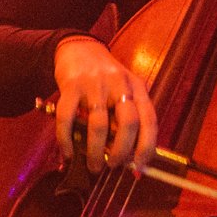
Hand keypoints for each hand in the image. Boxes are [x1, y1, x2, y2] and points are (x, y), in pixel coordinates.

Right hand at [52, 35, 157, 171]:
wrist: (79, 48)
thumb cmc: (105, 78)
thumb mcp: (123, 91)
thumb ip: (126, 118)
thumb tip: (127, 157)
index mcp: (137, 87)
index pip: (149, 119)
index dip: (147, 147)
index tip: (140, 167)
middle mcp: (119, 84)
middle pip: (128, 123)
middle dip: (122, 151)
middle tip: (114, 166)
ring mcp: (94, 84)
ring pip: (99, 125)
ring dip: (96, 152)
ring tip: (94, 166)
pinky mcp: (70, 86)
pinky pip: (67, 118)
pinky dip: (67, 140)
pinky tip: (68, 153)